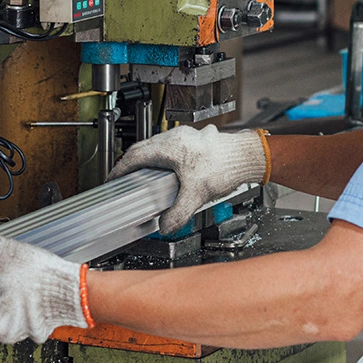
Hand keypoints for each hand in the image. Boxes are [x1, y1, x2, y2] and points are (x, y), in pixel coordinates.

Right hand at [108, 125, 266, 234]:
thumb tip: (165, 225)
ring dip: (149, 162)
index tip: (113, 179)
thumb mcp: (196, 195)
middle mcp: (176, 138)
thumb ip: (177, 213)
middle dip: (132, 166)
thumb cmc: (225, 166)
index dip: (120, 170)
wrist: (249, 156)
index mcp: (169, 146)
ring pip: (158, 147)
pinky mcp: (197, 141)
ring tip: (145, 178)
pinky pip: (172, 149)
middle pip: (144, 150)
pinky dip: (164, 161)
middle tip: (125, 181)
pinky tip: (171, 174)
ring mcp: (187, 137)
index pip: (134, 156)